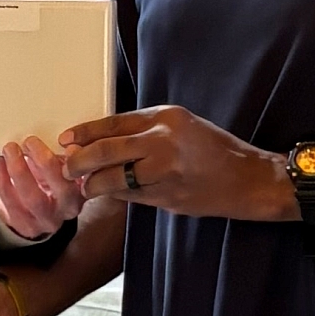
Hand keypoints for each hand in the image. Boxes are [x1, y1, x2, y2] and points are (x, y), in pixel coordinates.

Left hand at [0, 136, 85, 239]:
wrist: (34, 213)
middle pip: (62, 188)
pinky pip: (11, 203)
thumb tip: (48, 132)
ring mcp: (47, 219)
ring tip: (9, 150)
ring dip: (19, 170)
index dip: (77, 160)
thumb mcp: (60, 167)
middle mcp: (69, 207)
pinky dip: (1, 180)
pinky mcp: (25, 225)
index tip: (69, 145)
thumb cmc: (49, 181)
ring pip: (33, 198)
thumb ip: (59, 154)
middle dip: (45, 162)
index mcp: (83, 188)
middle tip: (30, 141)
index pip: (86, 175)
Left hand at [60, 106, 294, 220]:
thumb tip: (103, 140)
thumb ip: (145, 130)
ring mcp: (165, 172)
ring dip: (94, 185)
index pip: (114, 123)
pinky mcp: (167, 197)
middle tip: (67, 167)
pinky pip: (131, 196)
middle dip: (80, 161)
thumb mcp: (181, 125)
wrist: (248, 180)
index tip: (66, 139)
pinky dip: (116, 195)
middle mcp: (163, 141)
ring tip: (85, 186)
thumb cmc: (214, 149)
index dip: (85, 132)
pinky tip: (108, 194)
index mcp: (165, 118)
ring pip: (115, 179)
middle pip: (107, 151)